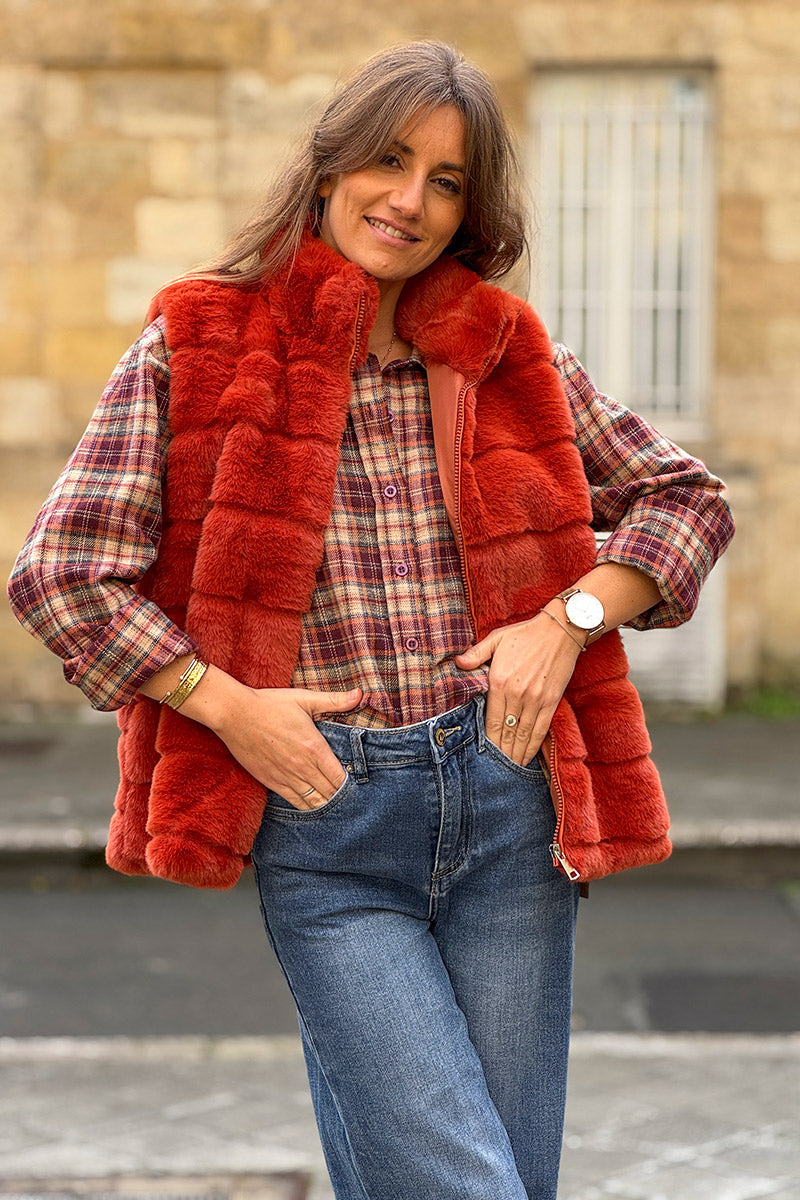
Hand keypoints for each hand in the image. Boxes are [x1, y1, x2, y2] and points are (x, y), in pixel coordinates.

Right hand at [207, 683, 362, 808]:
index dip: (352, 783)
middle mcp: (303, 767)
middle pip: (330, 792)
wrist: (235, 714)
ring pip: (314, 801)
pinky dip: (308, 807)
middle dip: (343, 797)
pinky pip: (295, 802)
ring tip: (337, 806)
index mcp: (315, 747)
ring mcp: (286, 777)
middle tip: (353, 800)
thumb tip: (360, 694)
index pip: (340, 777)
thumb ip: (334, 701)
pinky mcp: (272, 782)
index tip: (359, 784)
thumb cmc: (270, 705)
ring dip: (327, 804)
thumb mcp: (304, 699)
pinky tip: (316, 806)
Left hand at [454, 613, 581, 765]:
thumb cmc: (525, 633)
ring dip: (515, 754)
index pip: (491, 719)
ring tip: (508, 771)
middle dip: (500, 753)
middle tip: (493, 772)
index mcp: (500, 681)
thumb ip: (476, 654)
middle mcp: (517, 694)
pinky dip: (533, 746)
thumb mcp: (496, 638)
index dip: (487, 740)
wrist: (560, 630)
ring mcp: (535, 700)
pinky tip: (527, 758)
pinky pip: (541, 730)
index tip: (482, 755)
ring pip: (522, 735)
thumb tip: (457, 663)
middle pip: (506, 732)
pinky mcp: (551, 702)